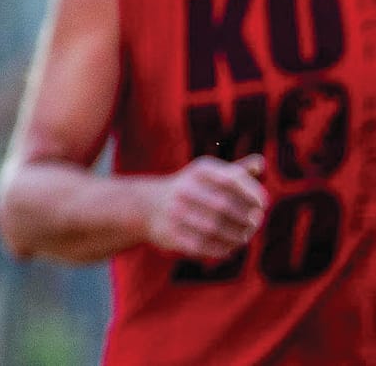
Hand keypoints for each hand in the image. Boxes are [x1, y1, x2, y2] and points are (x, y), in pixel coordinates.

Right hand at [143, 154, 268, 261]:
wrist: (145, 206)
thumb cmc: (189, 189)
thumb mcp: (207, 175)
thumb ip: (235, 171)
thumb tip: (261, 161)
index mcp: (197, 171)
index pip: (231, 179)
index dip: (252, 192)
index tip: (263, 204)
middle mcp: (183, 188)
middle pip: (223, 205)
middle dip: (245, 218)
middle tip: (256, 224)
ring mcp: (175, 212)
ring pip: (214, 228)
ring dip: (236, 235)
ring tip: (245, 237)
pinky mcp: (171, 233)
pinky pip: (203, 245)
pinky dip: (221, 249)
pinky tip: (230, 248)